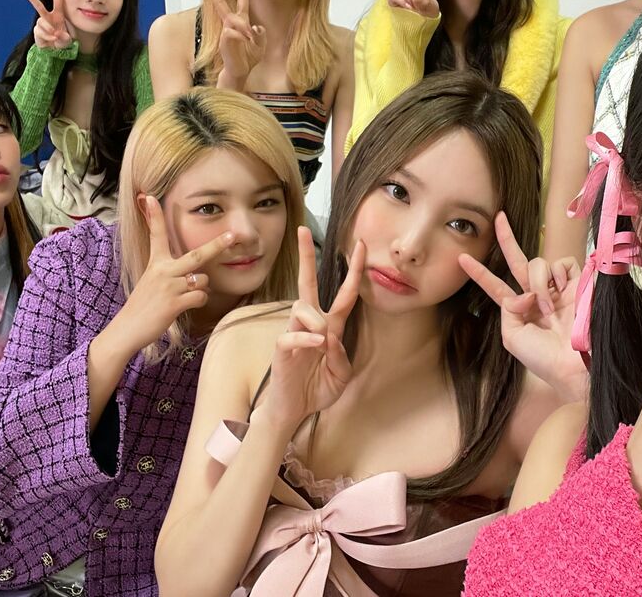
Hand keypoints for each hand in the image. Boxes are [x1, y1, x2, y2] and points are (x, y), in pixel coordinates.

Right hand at [22, 0, 73, 49]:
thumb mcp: (67, 39)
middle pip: (38, 6)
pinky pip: (40, 32)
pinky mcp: (36, 30)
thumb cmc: (62, 41)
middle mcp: (48, 17)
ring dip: (49, 29)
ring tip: (55, 36)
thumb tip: (56, 34)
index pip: (58, 1)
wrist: (55, 51)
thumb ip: (64, 37)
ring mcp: (41, 23)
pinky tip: (51, 40)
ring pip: (42, 22)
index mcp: (58, 15)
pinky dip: (47, 36)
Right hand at [106, 195, 235, 356]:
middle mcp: (163, 271)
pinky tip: (185, 306)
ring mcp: (169, 287)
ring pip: (203, 280)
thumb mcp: (151, 280)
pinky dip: (198, 301)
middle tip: (232, 235)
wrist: (127, 329)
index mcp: (156, 263)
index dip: (154, 215)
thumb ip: (170, 271)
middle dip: (217, 245)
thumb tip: (198, 273)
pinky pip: (200, 297)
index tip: (150, 197)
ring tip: (185, 296)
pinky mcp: (174, 303)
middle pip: (197, 255)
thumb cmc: (143, 306)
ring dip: (201, 288)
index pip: (156, 235)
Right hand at [199, 0, 266, 88]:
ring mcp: (226, 30)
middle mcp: (231, 22)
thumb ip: (260, 34)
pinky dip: (243, 38)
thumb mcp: (261, 43)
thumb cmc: (249, 57)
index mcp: (241, 19)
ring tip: (250, 40)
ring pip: (234, 20)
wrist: (241, 70)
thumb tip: (255, 27)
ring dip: (245, 31)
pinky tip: (245, 44)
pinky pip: (234, 33)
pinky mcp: (224, 39)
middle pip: (220, 2)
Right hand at [258, 228, 364, 432]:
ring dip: (316, 319)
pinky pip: (292, 335)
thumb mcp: (340, 376)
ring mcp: (295, 334)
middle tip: (302, 231)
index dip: (353, 271)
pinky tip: (315, 344)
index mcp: (331, 327)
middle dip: (306, 257)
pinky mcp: (282, 349)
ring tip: (322, 339)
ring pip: (302, 308)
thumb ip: (341, 357)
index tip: (359, 246)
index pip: (344, 294)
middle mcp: (312, 324)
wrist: (293, 410)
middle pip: (308, 283)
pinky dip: (306, 337)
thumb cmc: (316, 388)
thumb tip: (332, 337)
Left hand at [458, 213, 586, 401]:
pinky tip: (561, 293)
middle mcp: (537, 295)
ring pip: (537, 263)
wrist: (574, 365)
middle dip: (507, 238)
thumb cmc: (543, 358)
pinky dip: (557, 276)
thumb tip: (521, 291)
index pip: (496, 286)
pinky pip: (562, 263)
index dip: (479, 273)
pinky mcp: (577, 282)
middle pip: (518, 261)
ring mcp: (557, 288)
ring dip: (536, 283)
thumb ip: (507, 310)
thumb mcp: (512, 337)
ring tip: (547, 307)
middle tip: (498, 217)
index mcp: (520, 310)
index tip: (462, 259)